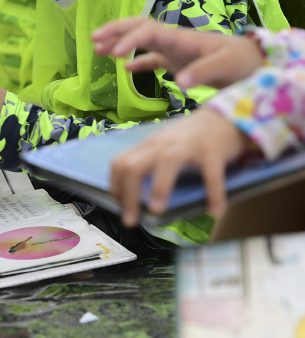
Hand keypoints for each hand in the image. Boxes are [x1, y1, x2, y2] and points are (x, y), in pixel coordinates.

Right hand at [92, 17, 264, 90]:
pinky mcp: (179, 61)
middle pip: (139, 26)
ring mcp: (175, 49)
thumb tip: (179, 84)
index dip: (129, 39)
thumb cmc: (242, 62)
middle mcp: (174, 39)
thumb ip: (202, 73)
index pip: (148, 31)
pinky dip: (137, 61)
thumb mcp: (226, 66)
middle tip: (93, 39)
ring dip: (120, 41)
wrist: (255, 63)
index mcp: (182, 37)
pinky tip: (125, 69)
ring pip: (141, 39)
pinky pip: (152, 57)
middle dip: (116, 30)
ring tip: (98, 49)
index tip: (115, 54)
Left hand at [110, 108, 255, 226]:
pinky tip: (214, 212)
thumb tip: (135, 196)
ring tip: (156, 211)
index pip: (120, 163)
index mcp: (150, 145)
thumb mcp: (164, 147)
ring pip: (167, 163)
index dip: (115, 186)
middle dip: (129, 195)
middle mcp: (164, 144)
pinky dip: (213, 194)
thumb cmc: (191, 137)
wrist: (223, 116)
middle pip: (135, 166)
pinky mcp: (213, 150)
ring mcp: (188, 145)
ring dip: (159, 188)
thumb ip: (151, 163)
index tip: (117, 206)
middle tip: (130, 221)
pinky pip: (211, 174)